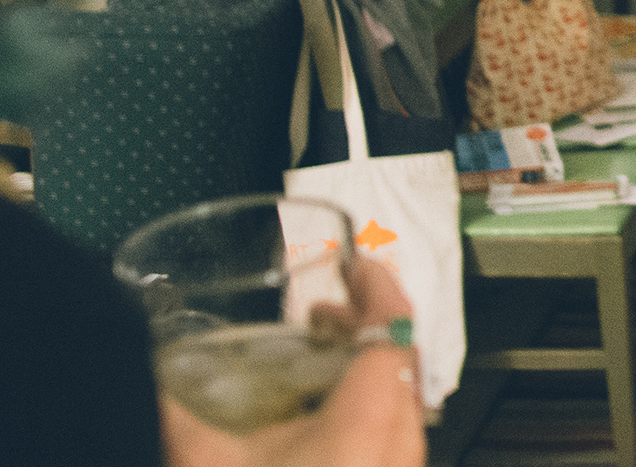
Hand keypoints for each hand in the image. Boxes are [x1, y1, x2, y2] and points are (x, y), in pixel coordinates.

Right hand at [161, 257, 425, 466]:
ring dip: (369, 366)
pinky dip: (372, 405)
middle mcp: (400, 445)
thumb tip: (152, 365)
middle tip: (323, 315)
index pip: (395, 333)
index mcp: (365, 424)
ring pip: (405, 398)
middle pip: (404, 360)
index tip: (356, 267)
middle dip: (367, 325)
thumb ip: (178, 410)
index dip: (379, 290)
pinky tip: (328, 412)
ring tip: (323, 356)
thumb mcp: (203, 462)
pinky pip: (398, 434)